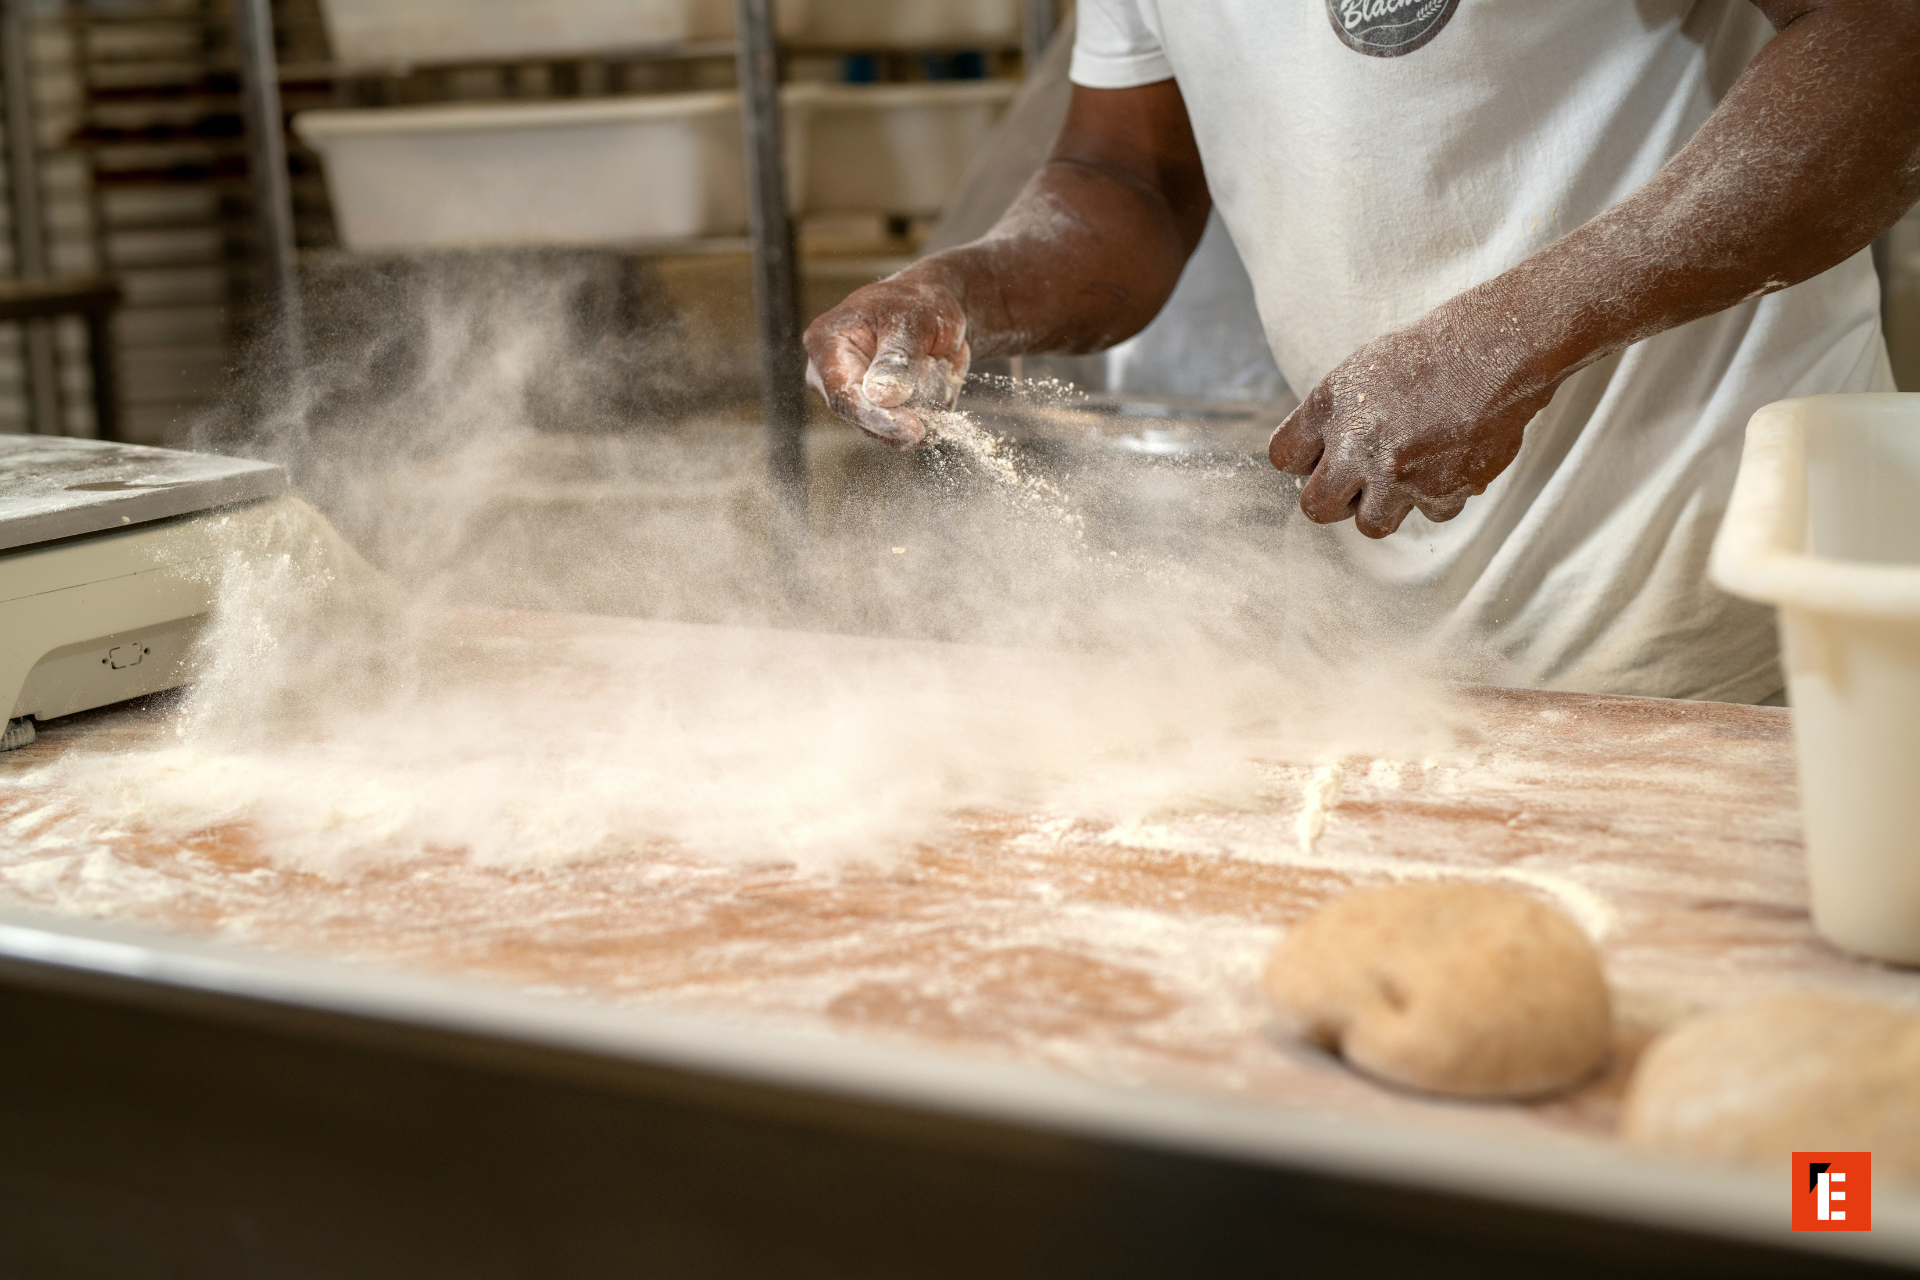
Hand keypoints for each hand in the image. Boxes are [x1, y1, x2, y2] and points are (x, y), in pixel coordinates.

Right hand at [803, 272, 971, 446]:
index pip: (843, 394)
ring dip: (922, 408)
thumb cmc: (916, 304)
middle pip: (861, 419)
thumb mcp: (911, 321)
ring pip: (886, 432)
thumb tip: (881, 397)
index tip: (913, 430)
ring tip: (935, 363)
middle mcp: (830, 377)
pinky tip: (937, 381)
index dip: (876, 417)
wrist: (931, 312)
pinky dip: (929, 414)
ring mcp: (851, 399)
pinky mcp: (874, 416)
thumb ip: (896, 359)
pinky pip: (903, 434)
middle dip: (905, 414)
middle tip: (940, 383)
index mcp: (826, 344)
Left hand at [1267, 301, 1559, 537]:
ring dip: (1386, 505)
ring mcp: (1397, 473)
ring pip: (1371, 524)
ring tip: (1407, 472)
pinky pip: (1428, 514)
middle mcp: (1356, 445)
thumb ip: (1332, 416)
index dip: (1302, 463)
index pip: (1284, 457)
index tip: (1318, 461)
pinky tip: (1450, 459)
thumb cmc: (1431, 353)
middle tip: (1356, 487)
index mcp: (1329, 406)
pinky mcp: (1440, 492)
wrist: (1498, 349)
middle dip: (1334, 501)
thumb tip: (1314, 458)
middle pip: (1316, 508)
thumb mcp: (1363, 369)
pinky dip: (1439, 495)